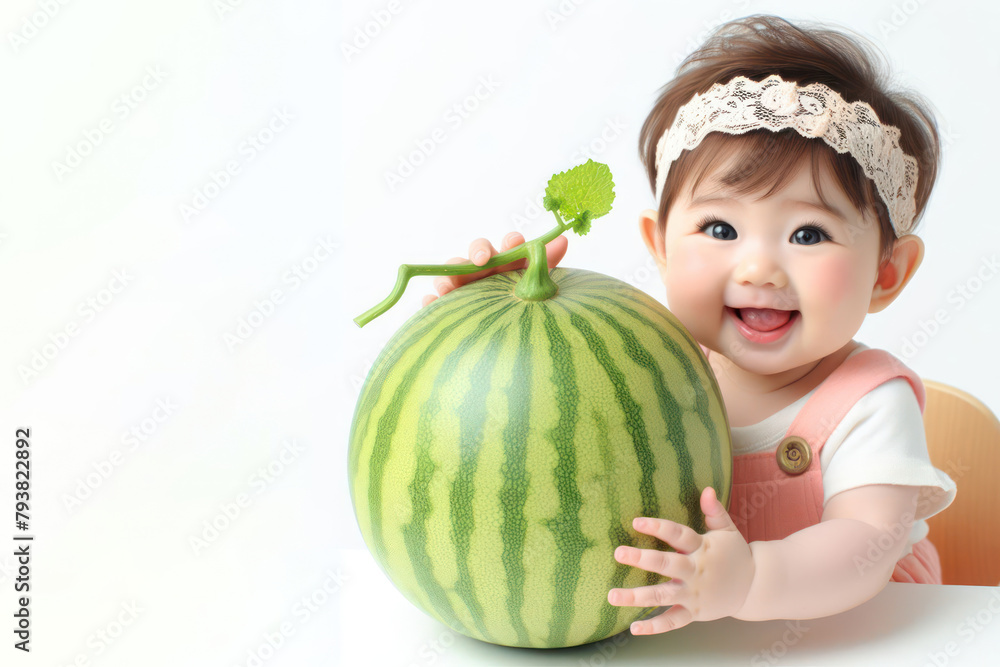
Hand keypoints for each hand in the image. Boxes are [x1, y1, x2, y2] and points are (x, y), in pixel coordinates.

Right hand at [420, 232, 568, 306]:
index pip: (508, 246)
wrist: (505, 339)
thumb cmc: (518, 301)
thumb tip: (563, 239)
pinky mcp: (446, 305)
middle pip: (477, 254)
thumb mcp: (533, 284)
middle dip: (477, 252)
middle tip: (480, 260)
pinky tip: (430, 302)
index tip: (514, 243)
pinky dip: (430, 300)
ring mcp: (463, 287)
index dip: (509, 242)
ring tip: (447, 287)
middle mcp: (484, 270)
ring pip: (450, 273)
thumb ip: (545, 264)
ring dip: (448, 276)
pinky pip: (434, 301)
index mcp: (508, 263)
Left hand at [608, 487, 754, 634]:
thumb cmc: (735, 554)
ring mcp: (694, 594)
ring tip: (612, 595)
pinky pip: (672, 621)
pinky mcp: (694, 613)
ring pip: (663, 596)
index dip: (658, 527)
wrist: (755, 587)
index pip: (678, 535)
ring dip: (636, 597)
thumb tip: (708, 489)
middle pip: (667, 564)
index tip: (636, 522)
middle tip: (619, 553)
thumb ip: (715, 511)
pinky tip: (633, 628)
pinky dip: (654, 627)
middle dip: (642, 559)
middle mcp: (696, 571)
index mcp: (702, 548)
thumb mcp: (727, 530)